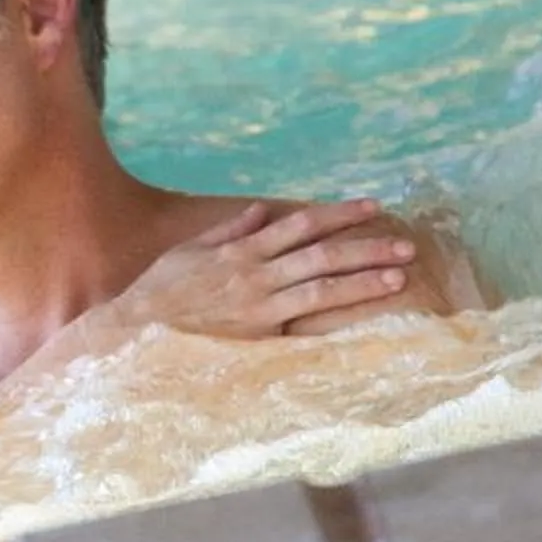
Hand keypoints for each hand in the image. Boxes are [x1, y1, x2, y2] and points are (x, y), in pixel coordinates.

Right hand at [115, 199, 418, 339]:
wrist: (136, 330)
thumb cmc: (158, 293)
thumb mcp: (188, 252)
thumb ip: (229, 231)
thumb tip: (261, 211)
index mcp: (241, 250)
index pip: (300, 225)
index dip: (339, 215)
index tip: (372, 207)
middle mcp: (255, 273)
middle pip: (322, 253)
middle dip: (366, 246)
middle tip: (406, 244)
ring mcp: (259, 304)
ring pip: (322, 287)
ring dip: (363, 280)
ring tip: (399, 276)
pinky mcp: (258, 335)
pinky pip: (305, 322)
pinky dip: (335, 315)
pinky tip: (364, 315)